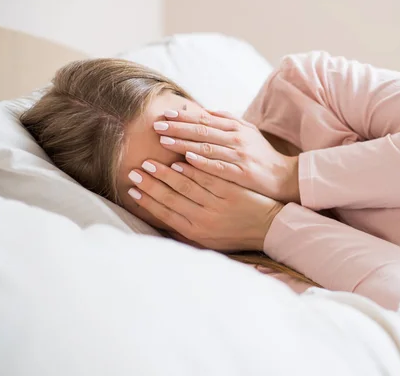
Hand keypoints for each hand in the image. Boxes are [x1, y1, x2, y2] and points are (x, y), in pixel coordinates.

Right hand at [126, 159, 283, 251]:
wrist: (268, 228)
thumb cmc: (236, 233)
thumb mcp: (210, 239)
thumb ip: (187, 229)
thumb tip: (161, 220)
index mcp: (196, 232)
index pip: (165, 214)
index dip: (147, 201)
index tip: (131, 189)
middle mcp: (204, 220)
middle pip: (171, 199)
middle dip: (150, 185)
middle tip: (134, 171)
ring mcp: (217, 205)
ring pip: (186, 187)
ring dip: (165, 174)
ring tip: (150, 163)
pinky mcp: (231, 192)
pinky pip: (208, 178)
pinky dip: (193, 169)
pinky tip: (180, 160)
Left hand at [154, 108, 300, 202]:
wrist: (284, 176)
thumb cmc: (261, 154)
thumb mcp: (247, 132)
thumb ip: (227, 120)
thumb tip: (204, 110)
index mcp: (236, 127)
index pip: (205, 119)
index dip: (184, 116)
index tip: (165, 114)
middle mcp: (237, 138)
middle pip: (202, 130)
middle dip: (178, 127)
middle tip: (156, 126)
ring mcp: (239, 156)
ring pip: (207, 147)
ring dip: (183, 143)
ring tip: (163, 141)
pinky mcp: (242, 173)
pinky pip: (218, 167)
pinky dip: (201, 162)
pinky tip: (185, 160)